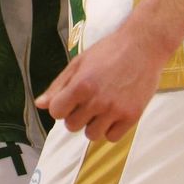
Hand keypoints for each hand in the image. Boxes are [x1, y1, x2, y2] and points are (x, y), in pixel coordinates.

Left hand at [35, 23, 168, 141]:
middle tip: (88, 101)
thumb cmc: (109, 51)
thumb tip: (40, 105)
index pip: (56, 113)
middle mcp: (97, 100)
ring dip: (93, 124)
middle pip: (72, 126)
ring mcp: (115, 110)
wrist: (143, 46)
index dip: (61, 106)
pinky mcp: (132, 116)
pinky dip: (111, 128)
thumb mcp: (79, 63)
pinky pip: (112, 137)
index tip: (70, 99)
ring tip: (102, 107)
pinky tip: (114, 113)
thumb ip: (58, 85)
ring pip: (92, 135)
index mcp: (81, 85)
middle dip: (76, 115)